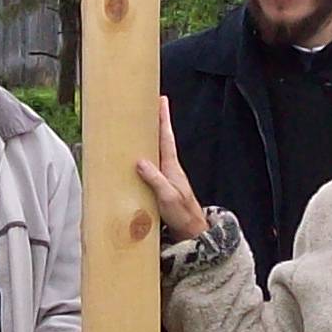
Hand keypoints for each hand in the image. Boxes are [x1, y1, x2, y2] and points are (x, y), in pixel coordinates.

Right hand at [133, 98, 210, 242]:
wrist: (191, 231)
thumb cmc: (182, 214)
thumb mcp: (167, 197)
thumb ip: (155, 179)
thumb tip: (140, 162)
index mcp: (172, 167)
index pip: (167, 137)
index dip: (163, 119)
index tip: (161, 101)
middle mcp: (170, 168)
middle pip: (163, 139)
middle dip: (157, 121)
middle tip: (152, 105)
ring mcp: (167, 176)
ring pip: (157, 150)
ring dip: (151, 137)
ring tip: (143, 125)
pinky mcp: (162, 185)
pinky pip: (152, 164)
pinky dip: (146, 155)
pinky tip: (139, 156)